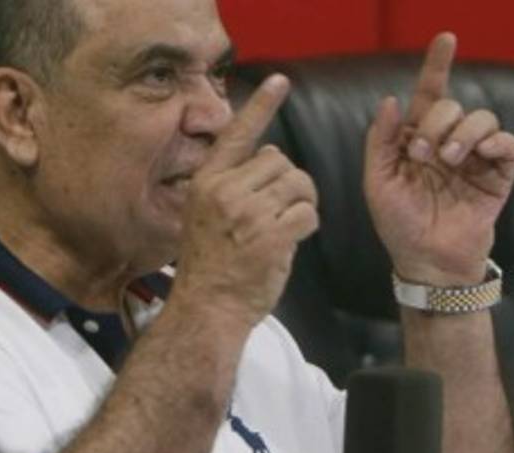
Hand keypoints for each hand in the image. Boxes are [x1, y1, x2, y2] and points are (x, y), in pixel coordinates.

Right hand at [174, 74, 319, 328]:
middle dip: (289, 182)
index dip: (262, 106)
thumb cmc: (210, 268)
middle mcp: (225, 191)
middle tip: (280, 211)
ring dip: (302, 203)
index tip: (280, 81)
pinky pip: (308, 212)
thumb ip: (231, 187)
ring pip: (298, 183)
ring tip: (287, 226)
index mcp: (207, 182)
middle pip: (279, 160)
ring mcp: (248, 212)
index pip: (238, 135)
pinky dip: (307, 225)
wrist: (207, 310)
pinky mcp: (272, 234)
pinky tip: (291, 240)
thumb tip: (270, 162)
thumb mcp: (205, 216)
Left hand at [364, 33, 513, 286]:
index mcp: (417, 140)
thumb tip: (390, 100)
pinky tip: (478, 155)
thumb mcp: (378, 183)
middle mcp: (447, 143)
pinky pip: (508, 143)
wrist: (426, 261)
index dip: (437, 65)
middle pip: (452, 105)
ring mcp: (475, 158)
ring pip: (482, 118)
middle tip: (421, 153)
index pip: (429, 95)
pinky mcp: (499, 175)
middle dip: (435, 122)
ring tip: (446, 160)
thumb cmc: (398, 225)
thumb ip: (381, 141)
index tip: (445, 38)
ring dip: (463, 132)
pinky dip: (495, 142)